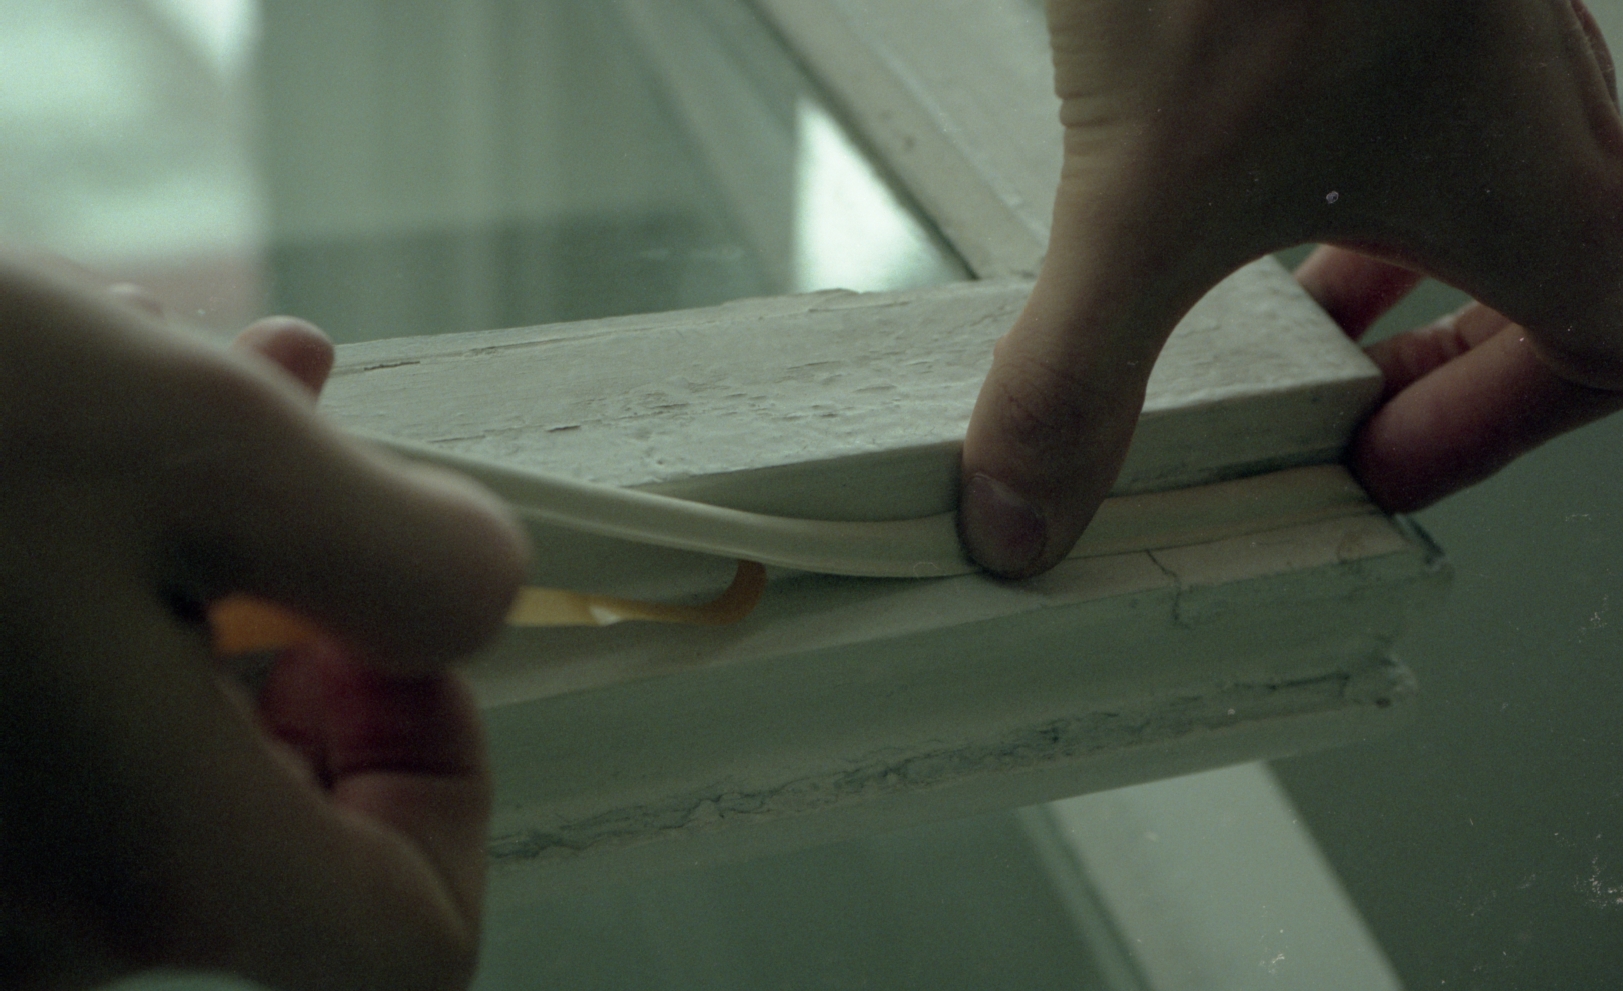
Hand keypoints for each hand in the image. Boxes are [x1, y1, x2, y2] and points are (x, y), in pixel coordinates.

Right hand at [0, 256, 527, 990]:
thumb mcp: (194, 438)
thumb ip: (398, 550)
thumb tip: (479, 598)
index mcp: (133, 867)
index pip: (406, 936)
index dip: (450, 789)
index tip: (395, 645)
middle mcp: (28, 926)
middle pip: (271, 811)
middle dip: (305, 621)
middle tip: (281, 461)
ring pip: (149, 739)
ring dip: (194, 570)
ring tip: (158, 394)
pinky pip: (36, 732)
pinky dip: (87, 591)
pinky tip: (52, 439)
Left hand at [959, 0, 1622, 575]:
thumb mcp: (1149, 203)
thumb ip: (1077, 377)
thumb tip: (1024, 511)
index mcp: (1536, 183)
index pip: (1609, 345)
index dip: (1502, 429)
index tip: (1388, 465)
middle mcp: (1532, 90)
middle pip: (1570, 260)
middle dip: (1461, 357)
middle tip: (1364, 409)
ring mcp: (1471, 15)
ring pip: (1499, 162)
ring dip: (1414, 250)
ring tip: (1305, 309)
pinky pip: (1417, 83)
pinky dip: (1352, 150)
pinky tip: (1249, 156)